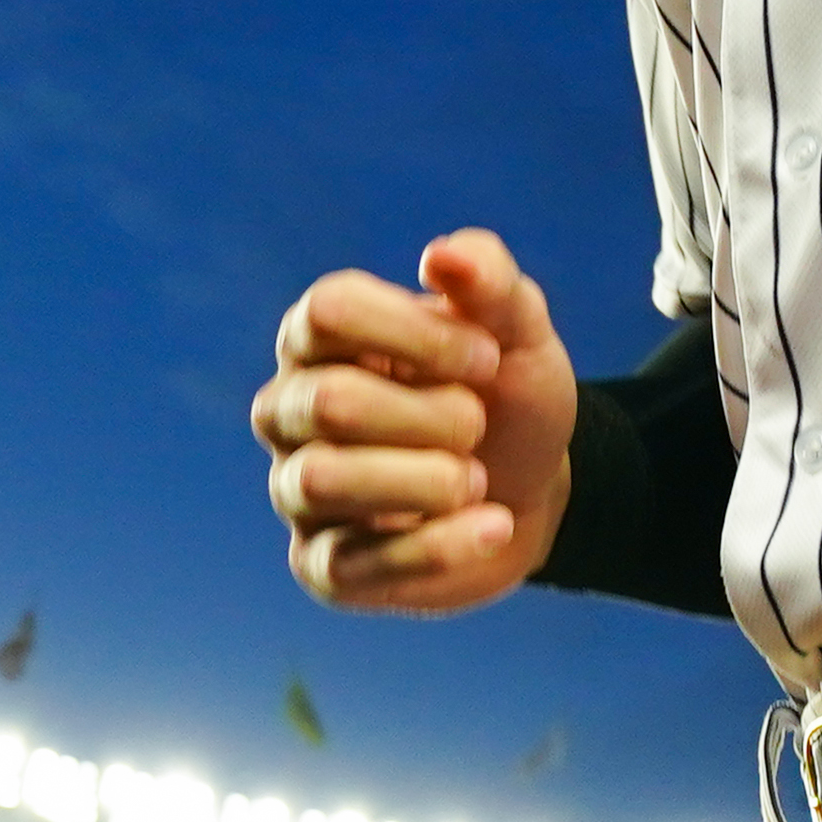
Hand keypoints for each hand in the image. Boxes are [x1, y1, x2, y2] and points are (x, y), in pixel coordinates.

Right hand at [249, 230, 576, 613]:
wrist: (531, 491)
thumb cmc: (504, 397)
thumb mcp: (518, 332)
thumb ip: (490, 281)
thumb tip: (441, 256)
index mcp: (320, 336)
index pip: (328, 312)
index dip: (419, 335)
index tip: (487, 358)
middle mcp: (290, 408)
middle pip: (329, 403)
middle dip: (432, 417)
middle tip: (478, 425)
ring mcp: (296, 489)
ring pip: (323, 480)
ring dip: (425, 481)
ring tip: (475, 480)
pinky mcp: (321, 566)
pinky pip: (353, 562)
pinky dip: (438, 546)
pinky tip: (493, 527)